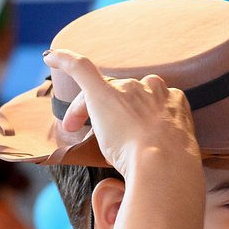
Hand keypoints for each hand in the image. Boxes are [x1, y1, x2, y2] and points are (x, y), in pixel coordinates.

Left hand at [45, 50, 199, 175]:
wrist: (165, 164)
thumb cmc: (172, 166)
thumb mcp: (177, 152)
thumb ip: (165, 148)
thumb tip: (151, 170)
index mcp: (173, 100)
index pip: (147, 100)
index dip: (132, 115)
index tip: (125, 132)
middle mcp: (151, 88)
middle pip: (122, 94)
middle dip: (106, 114)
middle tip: (90, 137)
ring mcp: (128, 89)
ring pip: (102, 92)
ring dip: (86, 108)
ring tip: (74, 130)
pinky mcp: (101, 91)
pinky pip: (81, 67)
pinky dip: (64, 60)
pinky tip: (51, 59)